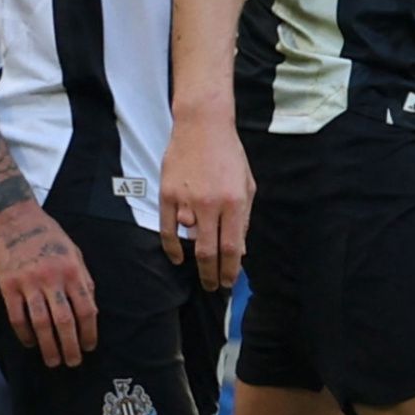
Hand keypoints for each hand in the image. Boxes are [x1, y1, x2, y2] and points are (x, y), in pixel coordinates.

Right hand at [0, 201, 97, 366]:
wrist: (14, 217)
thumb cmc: (48, 235)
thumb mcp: (74, 252)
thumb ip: (83, 279)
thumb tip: (90, 309)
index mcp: (73, 271)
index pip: (86, 309)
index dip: (89, 332)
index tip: (90, 347)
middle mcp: (52, 279)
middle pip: (64, 321)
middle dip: (71, 346)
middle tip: (74, 363)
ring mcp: (28, 283)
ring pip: (41, 323)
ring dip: (48, 346)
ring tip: (53, 361)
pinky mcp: (8, 285)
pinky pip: (17, 316)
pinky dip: (25, 334)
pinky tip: (30, 344)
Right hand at [158, 113, 253, 291]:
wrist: (202, 127)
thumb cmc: (229, 156)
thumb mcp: (247, 185)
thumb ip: (243, 218)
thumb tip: (239, 250)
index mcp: (234, 202)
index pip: (232, 247)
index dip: (230, 269)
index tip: (229, 282)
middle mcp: (210, 204)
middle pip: (209, 251)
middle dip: (212, 275)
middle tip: (214, 287)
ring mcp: (186, 201)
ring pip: (189, 242)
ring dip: (195, 263)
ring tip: (202, 274)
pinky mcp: (167, 195)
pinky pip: (167, 230)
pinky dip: (172, 248)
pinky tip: (178, 258)